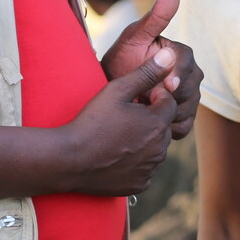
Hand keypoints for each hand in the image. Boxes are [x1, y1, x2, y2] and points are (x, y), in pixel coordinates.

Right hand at [63, 50, 177, 196]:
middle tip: (122, 116)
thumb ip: (146, 73)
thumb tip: (169, 56)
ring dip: (144, 139)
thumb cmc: (92, 122)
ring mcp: (150, 168)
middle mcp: (160, 148)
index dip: (151, 96)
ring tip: (117, 134)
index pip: (168, 102)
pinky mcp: (140, 183)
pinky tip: (116, 154)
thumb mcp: (117, 90)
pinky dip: (136, 160)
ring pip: (156, 147)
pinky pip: (145, 167)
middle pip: (163, 125)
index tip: (131, 99)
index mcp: (158, 123)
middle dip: (149, 118)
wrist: (69, 160)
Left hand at [101, 0, 202, 138]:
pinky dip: (171, 128)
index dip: (179, 74)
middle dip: (172, 96)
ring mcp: (188, 97)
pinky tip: (153, 125)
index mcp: (181, 53)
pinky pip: (185, 126)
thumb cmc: (120, 61)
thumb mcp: (134, 37)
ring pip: (190, 108)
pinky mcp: (182, 117)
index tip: (167, 85)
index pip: (187, 63)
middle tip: (150, 101)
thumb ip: (156, 16)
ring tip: (148, 112)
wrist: (108, 93)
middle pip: (192, 88)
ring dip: (170, 113)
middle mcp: (190, 74)